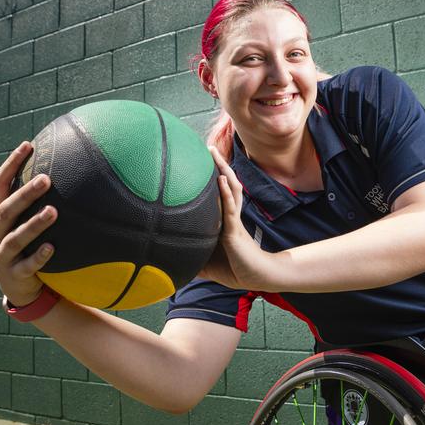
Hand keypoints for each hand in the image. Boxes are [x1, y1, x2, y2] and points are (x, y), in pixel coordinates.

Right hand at [0, 141, 57, 306]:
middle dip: (25, 193)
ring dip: (34, 224)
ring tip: (54, 211)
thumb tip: (48, 164)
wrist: (18, 286)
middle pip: (6, 209)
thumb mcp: (18, 221)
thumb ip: (25, 198)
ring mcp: (1, 255)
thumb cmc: (22, 245)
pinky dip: (39, 256)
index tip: (28, 146)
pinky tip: (52, 247)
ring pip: (15, 238)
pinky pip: (26, 265)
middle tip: (46, 178)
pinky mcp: (13, 275)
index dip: (11, 164)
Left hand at [200, 147, 274, 290]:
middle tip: (208, 147)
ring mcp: (234, 221)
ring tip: (214, 153)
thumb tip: (168, 259)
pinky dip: (226, 193)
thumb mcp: (207, 261)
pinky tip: (220, 180)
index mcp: (225, 220)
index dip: (214, 177)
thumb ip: (192, 256)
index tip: (201, 163)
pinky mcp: (235, 231)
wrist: (256, 277)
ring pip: (231, 189)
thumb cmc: (235, 269)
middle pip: (226, 183)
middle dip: (219, 165)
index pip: (220, 193)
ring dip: (223, 170)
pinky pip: (231, 208)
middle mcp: (230, 215)